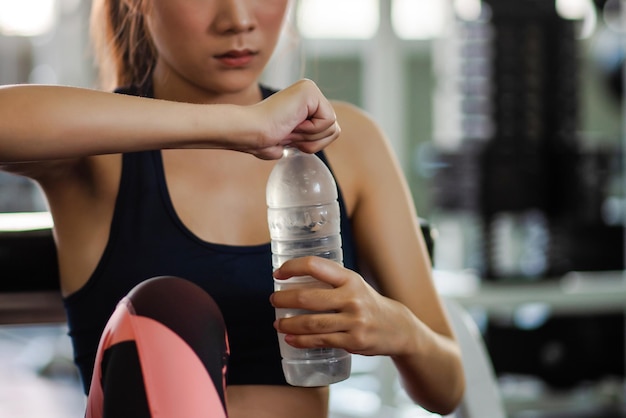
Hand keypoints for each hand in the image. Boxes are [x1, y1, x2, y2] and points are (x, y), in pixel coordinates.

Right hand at [248, 79, 340, 159]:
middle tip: (288, 132)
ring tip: (289, 127)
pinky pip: (328, 121)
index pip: (329, 131)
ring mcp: (310, 89)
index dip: (311, 142)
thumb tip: (330, 133)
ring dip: (310, 137)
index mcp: (306, 102)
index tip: (288, 135)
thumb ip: (309, 135)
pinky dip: (310, 130)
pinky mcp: (310, 91)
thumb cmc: (262, 139)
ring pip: (333, 128)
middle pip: (334, 131)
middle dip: (312, 141)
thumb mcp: (292, 138)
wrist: (250, 131)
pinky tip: (292, 122)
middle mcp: (310, 91)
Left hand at [270, 256, 414, 356]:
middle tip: (274, 300)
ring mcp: (354, 321)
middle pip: (308, 297)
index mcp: (350, 278)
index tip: (278, 274)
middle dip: (284, 299)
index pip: (316, 266)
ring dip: (289, 323)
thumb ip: (330, 281)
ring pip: (312, 323)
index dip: (292, 268)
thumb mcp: (354, 284)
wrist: (397, 327)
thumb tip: (293, 280)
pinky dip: (301, 341)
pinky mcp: (353, 341)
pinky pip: (321, 341)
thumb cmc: (368, 303)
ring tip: (277, 323)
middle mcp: (352, 298)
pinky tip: (290, 339)